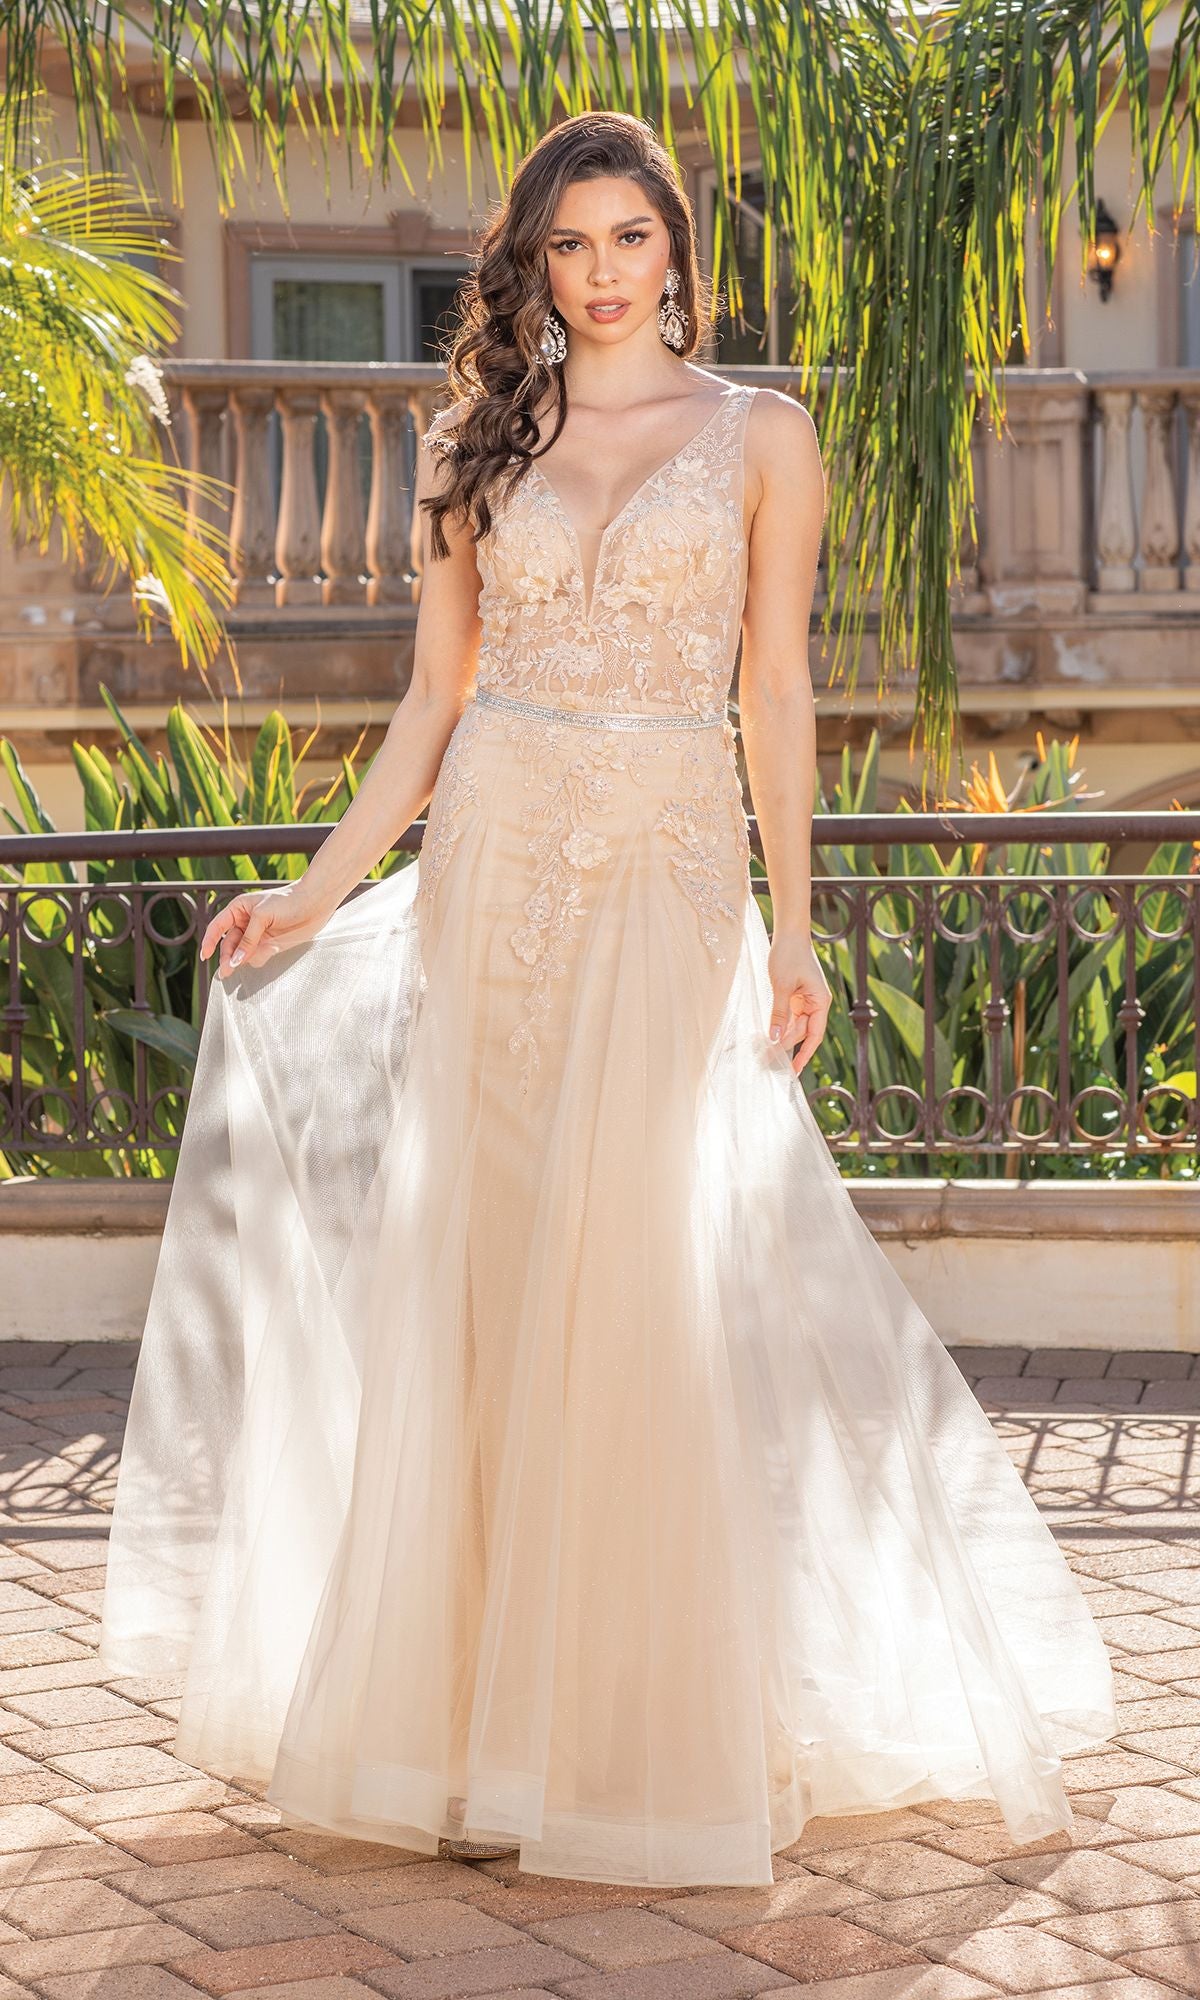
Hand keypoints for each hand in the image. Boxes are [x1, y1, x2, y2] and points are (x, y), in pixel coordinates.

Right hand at [199, 883, 330, 979]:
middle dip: (228, 958)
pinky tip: (273, 949)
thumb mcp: (262, 916)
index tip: (204, 956)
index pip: (217, 927)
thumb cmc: (287, 901)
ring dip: (246, 958)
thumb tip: (235, 960)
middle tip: (227, 972)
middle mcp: (245, 923)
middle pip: (229, 945)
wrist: (315, 903)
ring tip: (262, 951)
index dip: (209, 942)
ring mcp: (257, 936)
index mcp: (238, 909)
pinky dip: (262, 957)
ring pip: (242, 954)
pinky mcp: (269, 946)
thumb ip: (248, 939)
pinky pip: (258, 957)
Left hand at [767, 929, 831, 1073]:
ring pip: (794, 1026)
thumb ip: (779, 1014)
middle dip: (786, 1047)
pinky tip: (767, 1036)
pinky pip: (788, 1016)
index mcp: (819, 1002)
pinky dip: (778, 1026)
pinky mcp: (795, 996)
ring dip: (780, 1038)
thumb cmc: (789, 955)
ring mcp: (805, 1000)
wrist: (789, 934)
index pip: (814, 1034)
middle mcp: (815, 1003)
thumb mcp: (782, 986)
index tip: (794, 1070)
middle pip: (802, 1032)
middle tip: (768, 1062)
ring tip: (764, 1053)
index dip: (804, 1054)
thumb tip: (774, 1038)